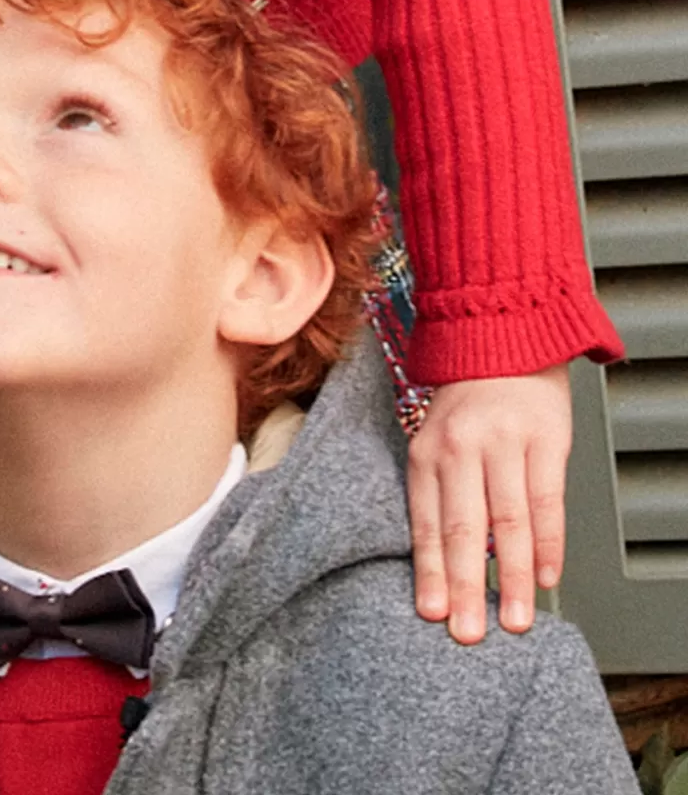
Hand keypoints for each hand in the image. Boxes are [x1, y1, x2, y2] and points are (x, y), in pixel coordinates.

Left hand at [407, 365, 570, 644]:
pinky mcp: (545, 439)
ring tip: (516, 620)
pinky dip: (549, 544)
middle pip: (463, 528)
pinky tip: (548, 577)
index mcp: (427, 451)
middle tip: (469, 634)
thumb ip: (440, 493)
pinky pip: (547, 501)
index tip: (432, 614)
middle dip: (466, 587)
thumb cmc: (467, 401)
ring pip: (509, 522)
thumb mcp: (437, 438)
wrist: (505, 338)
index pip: (425, 522)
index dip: (429, 570)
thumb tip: (444, 566)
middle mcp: (462, 447)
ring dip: (514, 578)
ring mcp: (505, 442)